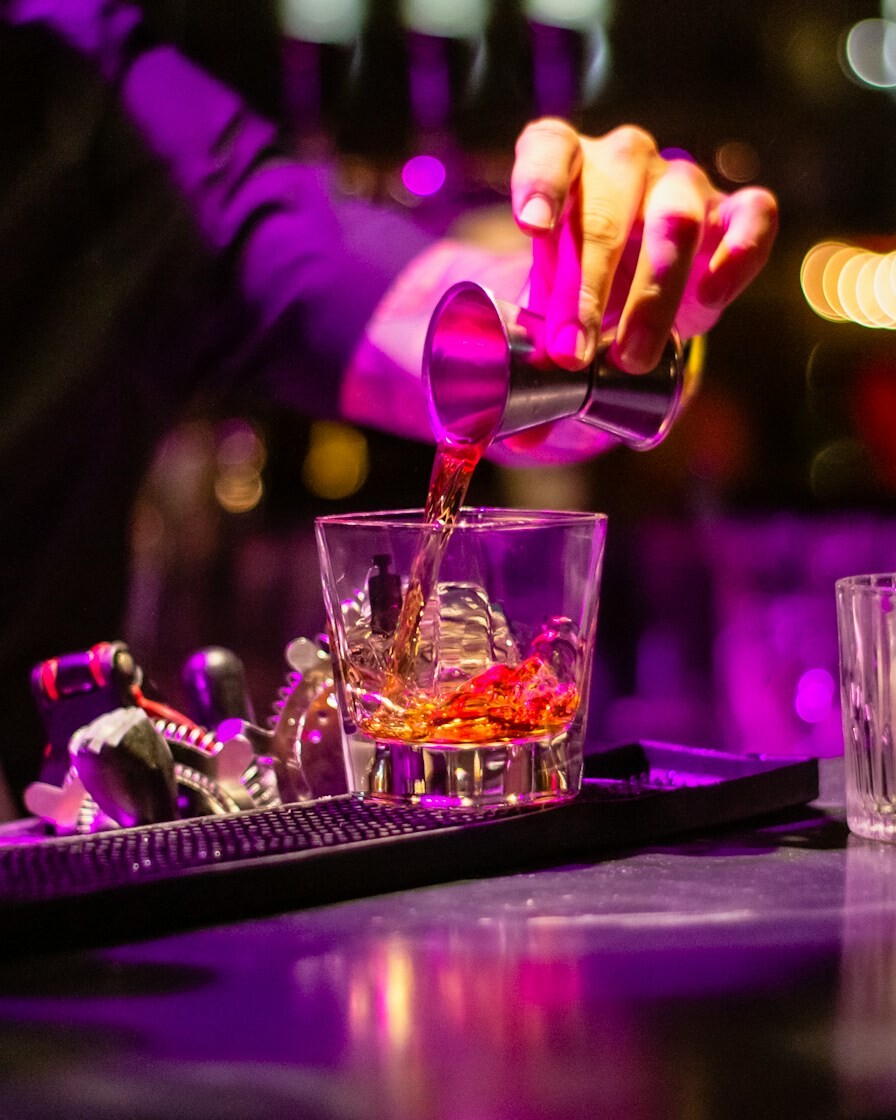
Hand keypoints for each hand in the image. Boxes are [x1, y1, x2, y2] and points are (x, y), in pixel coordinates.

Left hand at [511, 120, 777, 373]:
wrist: (636, 284)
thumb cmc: (579, 287)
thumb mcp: (546, 316)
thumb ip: (531, 364)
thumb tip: (521, 439)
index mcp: (564, 165)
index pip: (548, 151)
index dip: (539, 184)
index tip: (531, 227)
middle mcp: (622, 163)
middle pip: (605, 211)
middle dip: (587, 289)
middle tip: (573, 354)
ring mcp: (681, 182)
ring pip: (676, 219)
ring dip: (654, 294)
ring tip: (632, 358)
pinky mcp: (733, 210)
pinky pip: (752, 215)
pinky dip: (739, 253)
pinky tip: (712, 298)